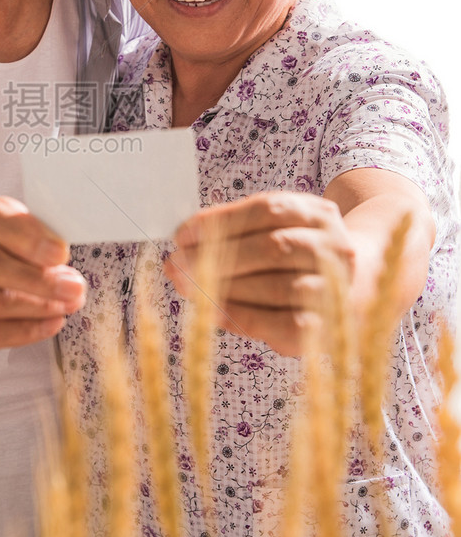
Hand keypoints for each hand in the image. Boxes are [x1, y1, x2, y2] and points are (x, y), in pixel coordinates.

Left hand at [164, 192, 355, 355]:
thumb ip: (230, 236)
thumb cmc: (296, 256)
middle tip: (178, 264)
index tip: (181, 234)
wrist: (358, 285)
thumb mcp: (274, 230)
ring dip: (225, 288)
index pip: (267, 209)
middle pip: (273, 248)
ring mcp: (337, 289)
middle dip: (216, 257)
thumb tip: (179, 252)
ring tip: (188, 287)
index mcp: (318, 213)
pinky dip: (241, 316)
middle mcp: (335, 247)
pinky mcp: (329, 327)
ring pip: (278, 287)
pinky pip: (282, 323)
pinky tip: (211, 311)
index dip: (220, 221)